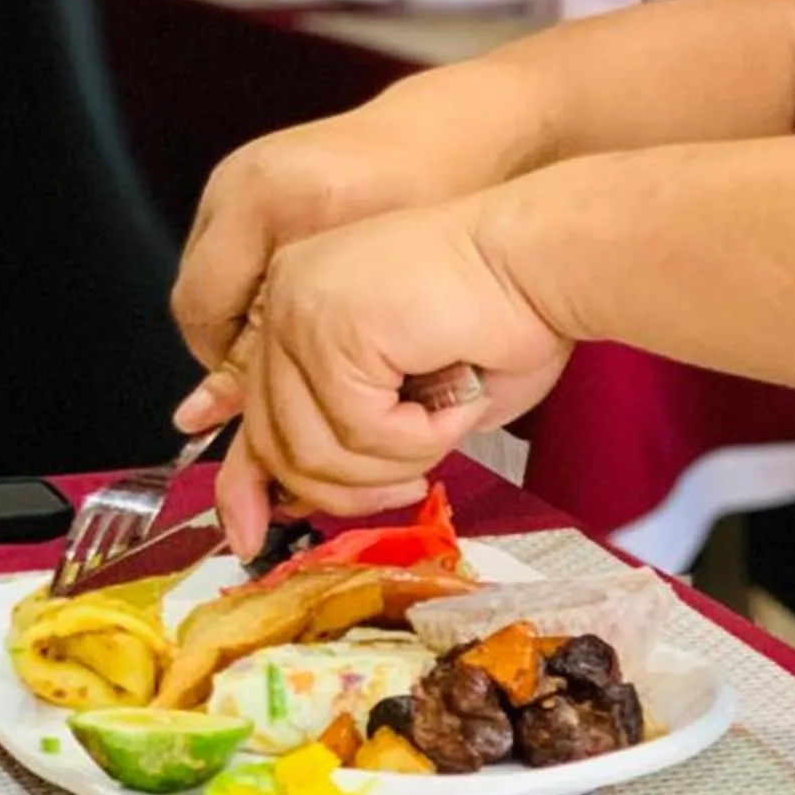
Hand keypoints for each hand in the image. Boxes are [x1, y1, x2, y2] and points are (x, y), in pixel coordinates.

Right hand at [171, 110, 464, 407]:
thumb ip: (287, 346)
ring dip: (248, 317)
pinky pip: (228, 255)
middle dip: (239, 343)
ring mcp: (233, 177)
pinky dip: (257, 288)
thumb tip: (197, 414)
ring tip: (305, 334)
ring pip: (211, 281)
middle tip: (293, 366)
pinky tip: (307, 300)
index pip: (202, 312)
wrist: (447, 133)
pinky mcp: (246, 180)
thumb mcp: (371, 285)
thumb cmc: (427, 201)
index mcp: (265, 196)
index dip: (236, 362)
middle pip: (198, 298)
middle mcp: (234, 182)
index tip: (283, 383)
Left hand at [207, 198, 572, 556]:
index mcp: (300, 306)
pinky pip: (360, 428)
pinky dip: (420, 436)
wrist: (549, 261)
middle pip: (276, 444)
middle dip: (349, 488)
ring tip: (448, 425)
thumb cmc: (508, 315)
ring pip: (315, 449)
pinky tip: (456, 402)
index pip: (251, 412)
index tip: (248, 532)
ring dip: (397, 460)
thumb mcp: (410, 394)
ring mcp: (301, 307)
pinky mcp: (331, 323)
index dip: (245, 484)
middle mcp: (287, 298)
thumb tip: (289, 500)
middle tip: (411, 485)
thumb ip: (347, 433)